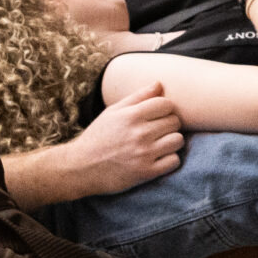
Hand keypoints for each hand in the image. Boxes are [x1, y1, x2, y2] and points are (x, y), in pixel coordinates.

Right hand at [56, 84, 185, 197]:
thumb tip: (160, 84)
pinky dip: (169, 159)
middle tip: (156, 131)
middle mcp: (139, 134)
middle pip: (174, 122)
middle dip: (168, 124)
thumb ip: (138, 97)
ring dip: (171, 141)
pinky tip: (158, 158)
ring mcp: (144, 154)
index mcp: (131, 116)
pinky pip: (174, 161)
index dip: (165, 109)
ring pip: (177, 140)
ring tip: (159, 144)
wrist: (81, 168)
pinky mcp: (146, 173)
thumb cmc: (98, 136)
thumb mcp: (113, 112)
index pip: (166, 104)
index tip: (157, 116)